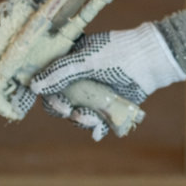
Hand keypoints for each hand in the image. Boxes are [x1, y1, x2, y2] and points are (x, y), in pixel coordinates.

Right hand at [30, 20, 185, 140]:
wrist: (152, 61)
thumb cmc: (120, 53)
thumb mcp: (87, 60)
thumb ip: (61, 72)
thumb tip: (33, 86)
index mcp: (72, 61)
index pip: (49, 79)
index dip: (48, 94)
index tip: (56, 103)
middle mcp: (81, 78)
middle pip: (62, 100)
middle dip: (65, 110)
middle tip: (72, 112)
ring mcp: (95, 93)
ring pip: (78, 113)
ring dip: (82, 120)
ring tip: (93, 120)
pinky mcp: (109, 106)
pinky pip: (97, 122)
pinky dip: (96, 128)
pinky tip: (99, 132)